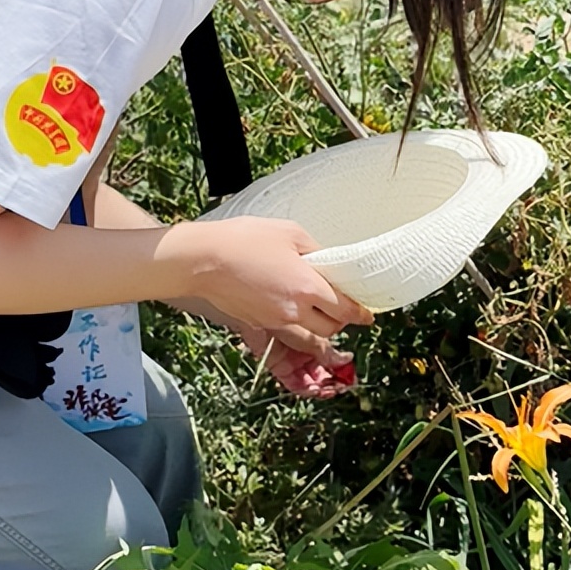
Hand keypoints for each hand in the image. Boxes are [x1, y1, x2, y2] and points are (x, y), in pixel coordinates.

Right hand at [156, 216, 373, 338]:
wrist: (202, 259)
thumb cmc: (245, 240)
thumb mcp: (290, 233)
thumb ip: (316, 250)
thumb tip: (330, 261)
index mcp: (307, 288)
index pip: (345, 310)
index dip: (360, 314)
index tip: (368, 315)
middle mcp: (294, 311)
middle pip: (331, 329)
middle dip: (341, 321)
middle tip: (342, 307)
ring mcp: (275, 320)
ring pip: (309, 336)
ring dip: (320, 327)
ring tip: (318, 310)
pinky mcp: (258, 323)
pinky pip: (286, 331)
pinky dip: (296, 325)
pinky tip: (292, 307)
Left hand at [235, 323, 357, 398]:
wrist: (252, 311)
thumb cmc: (277, 311)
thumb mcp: (306, 330)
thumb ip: (323, 347)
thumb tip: (345, 359)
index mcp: (315, 334)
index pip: (333, 354)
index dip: (342, 366)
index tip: (351, 375)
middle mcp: (304, 348)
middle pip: (323, 369)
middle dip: (333, 379)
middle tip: (342, 386)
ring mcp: (292, 358)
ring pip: (310, 378)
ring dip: (321, 386)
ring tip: (329, 388)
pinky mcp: (279, 367)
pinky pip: (294, 383)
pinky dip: (305, 388)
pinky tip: (314, 389)